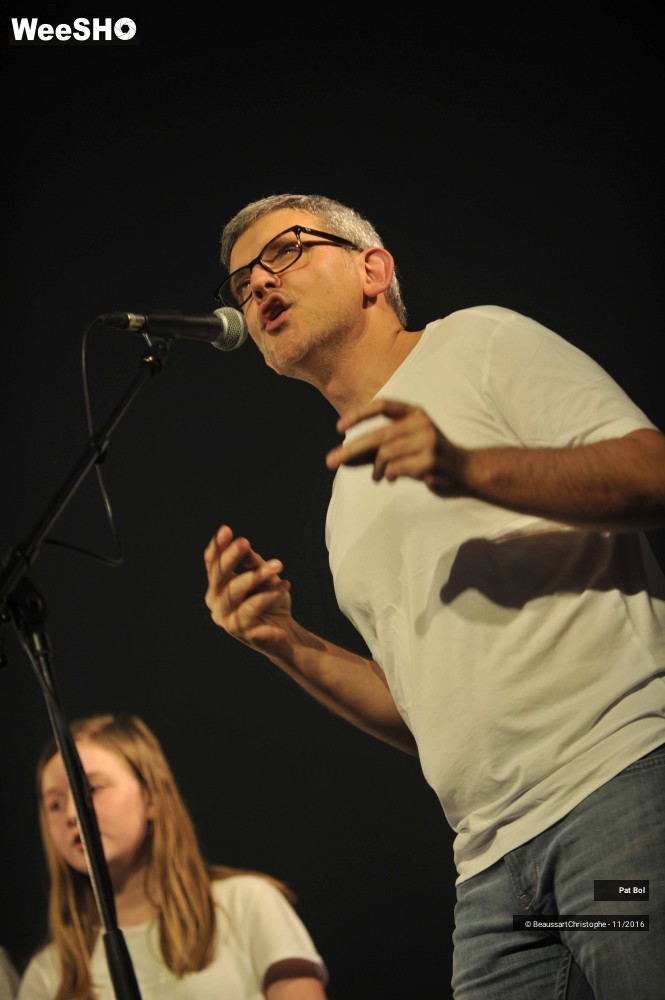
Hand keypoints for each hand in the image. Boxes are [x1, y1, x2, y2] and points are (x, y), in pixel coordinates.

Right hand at [204, 525, 293, 658]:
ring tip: (278, 565)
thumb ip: (251, 562)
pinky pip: (252, 608)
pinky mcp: (240, 632)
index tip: (226, 530)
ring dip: (257, 575)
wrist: (286, 631)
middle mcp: (215, 602)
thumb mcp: (263, 575)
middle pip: (219, 576)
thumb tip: (241, 543)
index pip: (212, 564)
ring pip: (235, 592)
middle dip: (231, 557)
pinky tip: (285, 585)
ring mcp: (225, 619)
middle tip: (244, 542)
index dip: (217, 547)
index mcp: (217, 586)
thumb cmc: (271, 600)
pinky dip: (269, 595)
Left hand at [325, 398, 467, 496]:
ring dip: (376, 469)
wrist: (464, 470)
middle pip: (378, 435)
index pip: (382, 406)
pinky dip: (388, 475)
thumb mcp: (402, 447)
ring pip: (385, 454)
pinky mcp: (430, 462)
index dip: (359, 414)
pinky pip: (396, 469)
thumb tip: (342, 458)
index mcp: (414, 413)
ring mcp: (428, 442)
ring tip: (378, 476)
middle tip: (331, 461)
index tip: (339, 427)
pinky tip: (392, 478)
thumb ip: (374, 451)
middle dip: (351, 449)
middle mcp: (422, 423)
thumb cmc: (427, 457)